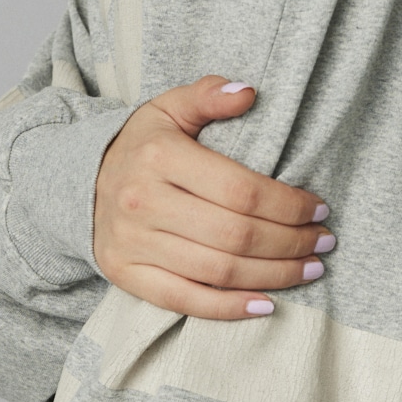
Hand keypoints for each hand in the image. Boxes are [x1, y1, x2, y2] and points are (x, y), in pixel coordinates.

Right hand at [93, 76, 333, 319]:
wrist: (79, 184)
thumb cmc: (141, 147)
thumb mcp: (168, 109)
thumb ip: (207, 96)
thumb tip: (249, 93)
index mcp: (160, 156)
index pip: (240, 190)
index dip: (287, 204)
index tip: (319, 209)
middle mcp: (143, 202)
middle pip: (235, 234)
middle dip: (290, 243)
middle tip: (322, 243)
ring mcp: (132, 242)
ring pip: (218, 270)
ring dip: (274, 275)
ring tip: (308, 270)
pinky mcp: (125, 274)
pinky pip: (185, 299)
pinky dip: (229, 309)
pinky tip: (267, 304)